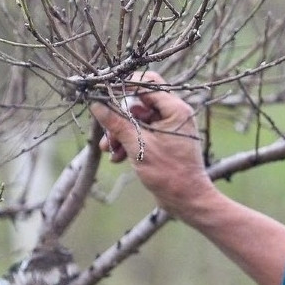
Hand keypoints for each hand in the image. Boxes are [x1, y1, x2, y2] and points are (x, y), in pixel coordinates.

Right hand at [90, 73, 215, 219]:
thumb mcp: (138, 146)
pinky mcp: (164, 141)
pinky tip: (117, 157)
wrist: (187, 201)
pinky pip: (141, 133)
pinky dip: (128, 142)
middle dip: (119, 117)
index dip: (123, 84)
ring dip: (121, 133)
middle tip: (105, 130)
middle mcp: (174, 114)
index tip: (102, 90)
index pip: (147, 83)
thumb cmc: (169, 173)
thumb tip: (96, 104)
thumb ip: (116, 123)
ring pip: (137, 120)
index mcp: (175, 109)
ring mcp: (169, 127)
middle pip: (139, 102)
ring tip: (109, 149)